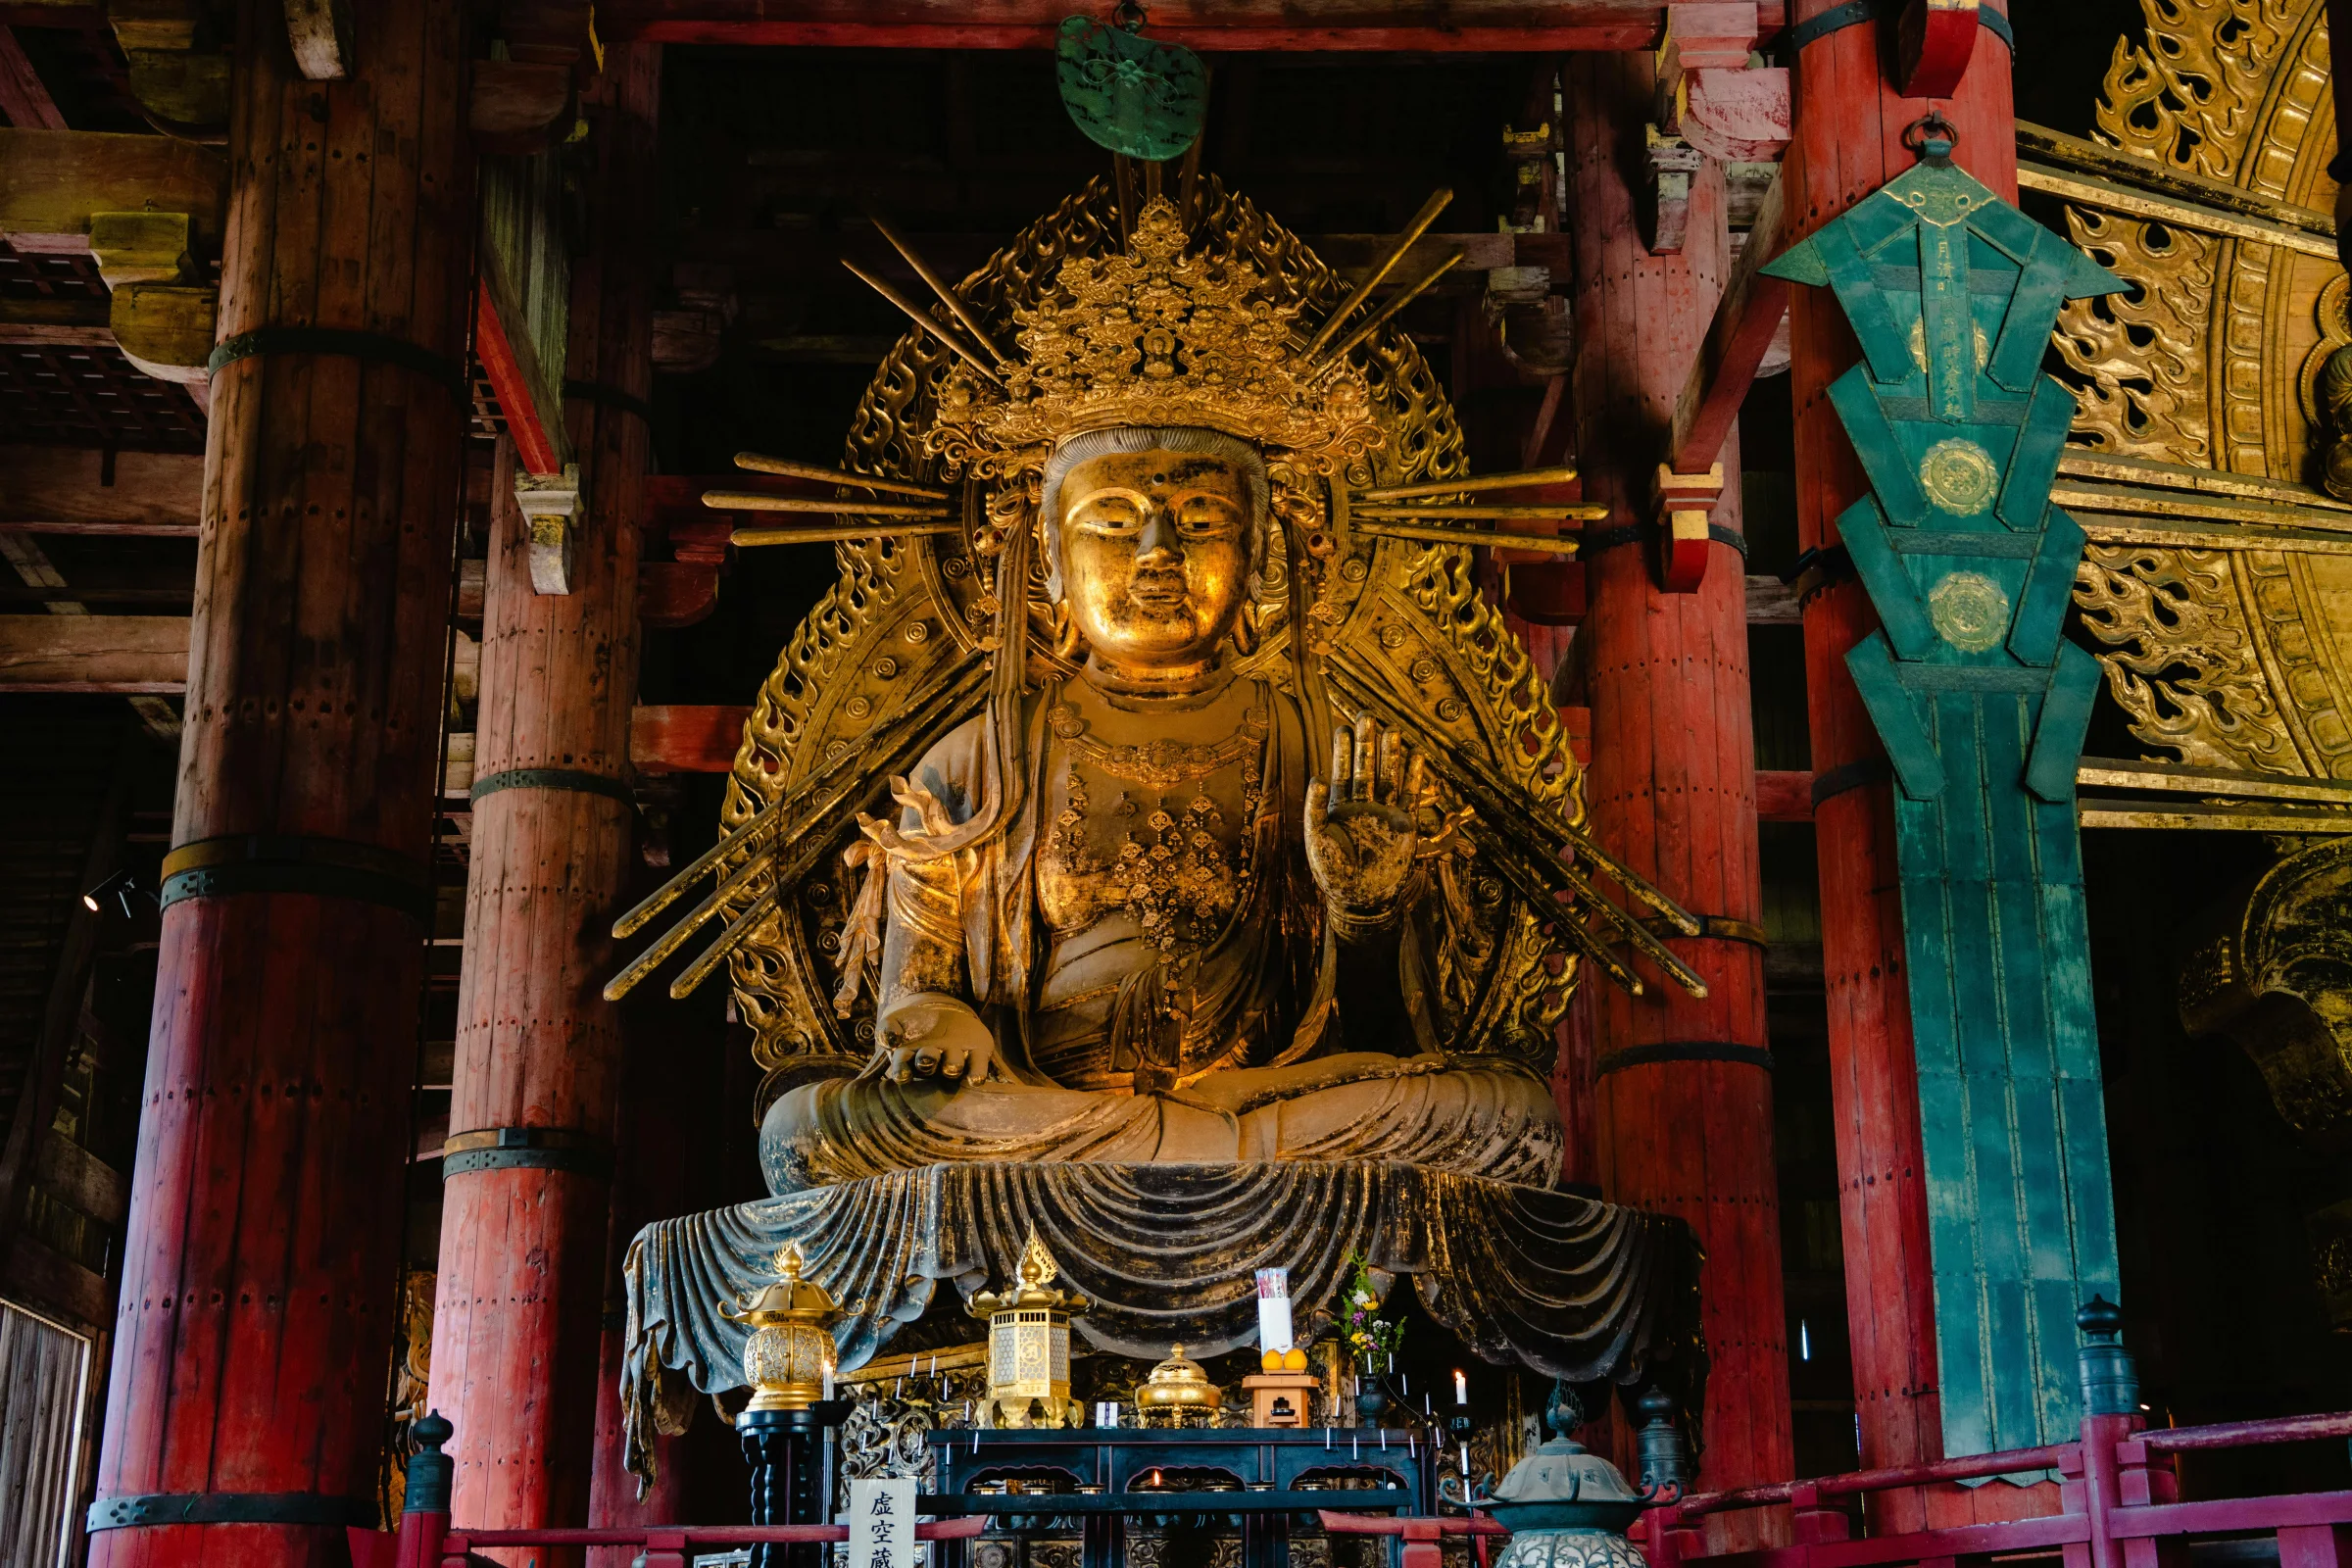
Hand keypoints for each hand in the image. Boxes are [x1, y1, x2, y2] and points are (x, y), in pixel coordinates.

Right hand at [871, 994, 998, 1085]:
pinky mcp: (976, 1055)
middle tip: (927, 1058)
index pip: (904, 1066)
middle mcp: (934, 1064)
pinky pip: (977, 1067)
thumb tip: (891, 1037)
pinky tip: (976, 1079)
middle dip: (928, 1062)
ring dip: (952, 1066)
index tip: (902, 1075)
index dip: (902, 1071)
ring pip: (953, 1067)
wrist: (944, 1015)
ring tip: (951, 1065)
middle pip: (930, 1066)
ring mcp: (955, 1061)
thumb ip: (888, 1028)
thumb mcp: (897, 1020)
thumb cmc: (916, 1023)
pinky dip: (977, 1074)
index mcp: (912, 1058)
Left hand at [1304, 714, 1425, 922]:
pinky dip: (1414, 776)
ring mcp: (1383, 812)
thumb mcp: (1316, 839)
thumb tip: (1315, 776)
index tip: (1342, 727)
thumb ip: (1314, 808)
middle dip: (1366, 742)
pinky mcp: (1403, 823)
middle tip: (1367, 715)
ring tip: (1392, 729)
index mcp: (1339, 806)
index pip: (1341, 772)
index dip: (1342, 750)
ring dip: (1391, 754)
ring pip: (1388, 776)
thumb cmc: (1332, 871)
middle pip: (1365, 767)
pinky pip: (1410, 795)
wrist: (1359, 897)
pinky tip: (1417, 755)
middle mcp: (1362, 804)